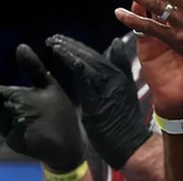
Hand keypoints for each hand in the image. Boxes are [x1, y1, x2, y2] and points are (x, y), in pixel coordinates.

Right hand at [0, 44, 84, 171]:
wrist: (72, 138)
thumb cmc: (58, 112)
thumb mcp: (46, 85)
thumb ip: (33, 68)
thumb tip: (20, 45)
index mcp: (14, 99)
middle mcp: (10, 114)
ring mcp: (12, 130)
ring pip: (1, 122)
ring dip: (5, 114)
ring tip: (12, 107)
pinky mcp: (19, 143)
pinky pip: (12, 135)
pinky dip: (17, 127)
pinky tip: (24, 121)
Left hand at [46, 34, 150, 169]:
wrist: (130, 144)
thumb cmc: (124, 122)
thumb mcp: (126, 90)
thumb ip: (120, 67)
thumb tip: (116, 43)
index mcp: (120, 75)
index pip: (96, 55)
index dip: (78, 46)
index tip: (62, 40)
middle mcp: (115, 76)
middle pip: (89, 55)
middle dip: (69, 45)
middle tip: (52, 39)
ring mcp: (106, 86)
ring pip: (85, 60)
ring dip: (67, 50)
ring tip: (52, 43)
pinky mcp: (97, 97)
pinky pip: (82, 74)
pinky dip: (71, 61)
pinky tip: (59, 54)